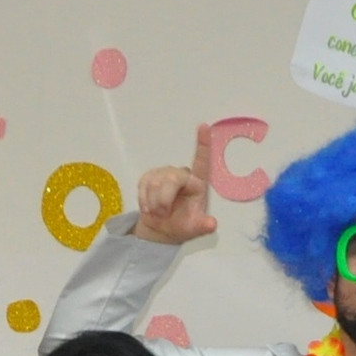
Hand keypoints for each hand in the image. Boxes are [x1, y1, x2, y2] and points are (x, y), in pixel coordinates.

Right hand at [134, 123, 218, 245]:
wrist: (161, 230)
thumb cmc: (181, 226)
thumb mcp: (193, 229)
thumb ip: (203, 226)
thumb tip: (212, 224)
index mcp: (198, 184)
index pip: (202, 162)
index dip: (203, 144)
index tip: (204, 126)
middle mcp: (183, 175)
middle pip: (171, 180)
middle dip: (164, 199)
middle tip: (163, 215)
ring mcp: (165, 174)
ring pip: (155, 183)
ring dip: (154, 203)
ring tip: (158, 214)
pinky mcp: (150, 176)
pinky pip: (144, 185)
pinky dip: (144, 200)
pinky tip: (148, 209)